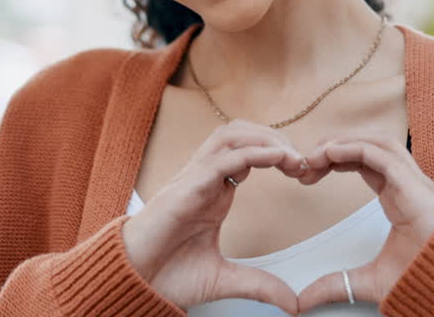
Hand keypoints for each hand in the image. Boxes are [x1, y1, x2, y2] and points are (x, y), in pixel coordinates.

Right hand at [122, 120, 307, 313]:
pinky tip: (277, 158)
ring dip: (265, 138)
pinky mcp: (186, 188)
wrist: (131, 283)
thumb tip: (291, 302)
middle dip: (275, 137)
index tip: (303, 171)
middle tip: (302, 161)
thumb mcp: (223, 280)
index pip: (248, 152)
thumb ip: (258, 285)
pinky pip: (222, 159)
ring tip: (291, 156)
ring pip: (231, 135)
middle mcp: (205, 178)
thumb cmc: (165, 275)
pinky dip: (253, 152)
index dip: (278, 154)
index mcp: (214, 192)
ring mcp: (193, 179)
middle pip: (242, 133)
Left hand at [293, 130, 433, 310]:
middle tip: (307, 160)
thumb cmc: (423, 279)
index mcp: (400, 196)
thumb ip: (336, 285)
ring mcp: (415, 182)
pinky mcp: (415, 187)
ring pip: (379, 142)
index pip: (366, 161)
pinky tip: (331, 153)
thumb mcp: (368, 281)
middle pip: (370, 144)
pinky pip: (382, 156)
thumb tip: (303, 302)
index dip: (336, 159)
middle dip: (337, 144)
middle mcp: (408, 183)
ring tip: (316, 153)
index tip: (309, 172)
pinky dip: (355, 149)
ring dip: (345, 141)